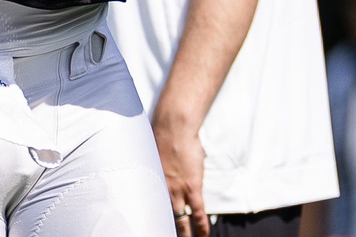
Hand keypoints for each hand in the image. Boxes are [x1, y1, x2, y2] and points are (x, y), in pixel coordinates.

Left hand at [152, 113, 208, 236]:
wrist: (174, 128)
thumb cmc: (162, 136)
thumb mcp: (152, 155)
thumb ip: (156, 166)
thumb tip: (156, 167)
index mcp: (152, 183)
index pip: (151, 208)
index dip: (154, 219)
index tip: (155, 226)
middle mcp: (162, 191)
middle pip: (164, 217)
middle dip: (166, 229)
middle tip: (165, 235)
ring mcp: (178, 191)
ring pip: (181, 220)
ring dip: (185, 234)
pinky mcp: (192, 188)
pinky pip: (198, 213)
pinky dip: (201, 226)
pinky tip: (203, 235)